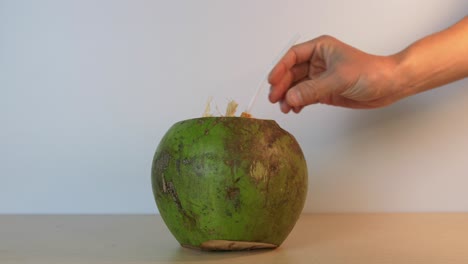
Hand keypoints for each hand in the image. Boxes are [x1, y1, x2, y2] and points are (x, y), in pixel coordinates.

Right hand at [268, 35, 403, 112]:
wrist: (389, 85)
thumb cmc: (370, 72)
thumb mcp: (339, 78)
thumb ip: (313, 89)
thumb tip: (290, 97)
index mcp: (320, 49)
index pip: (292, 57)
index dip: (280, 68)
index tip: (272, 82)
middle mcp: (318, 62)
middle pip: (291, 73)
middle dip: (282, 86)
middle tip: (275, 99)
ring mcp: (320, 77)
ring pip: (297, 86)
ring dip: (289, 97)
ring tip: (285, 108)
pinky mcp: (325, 91)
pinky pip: (305, 96)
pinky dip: (298, 103)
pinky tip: (295, 109)